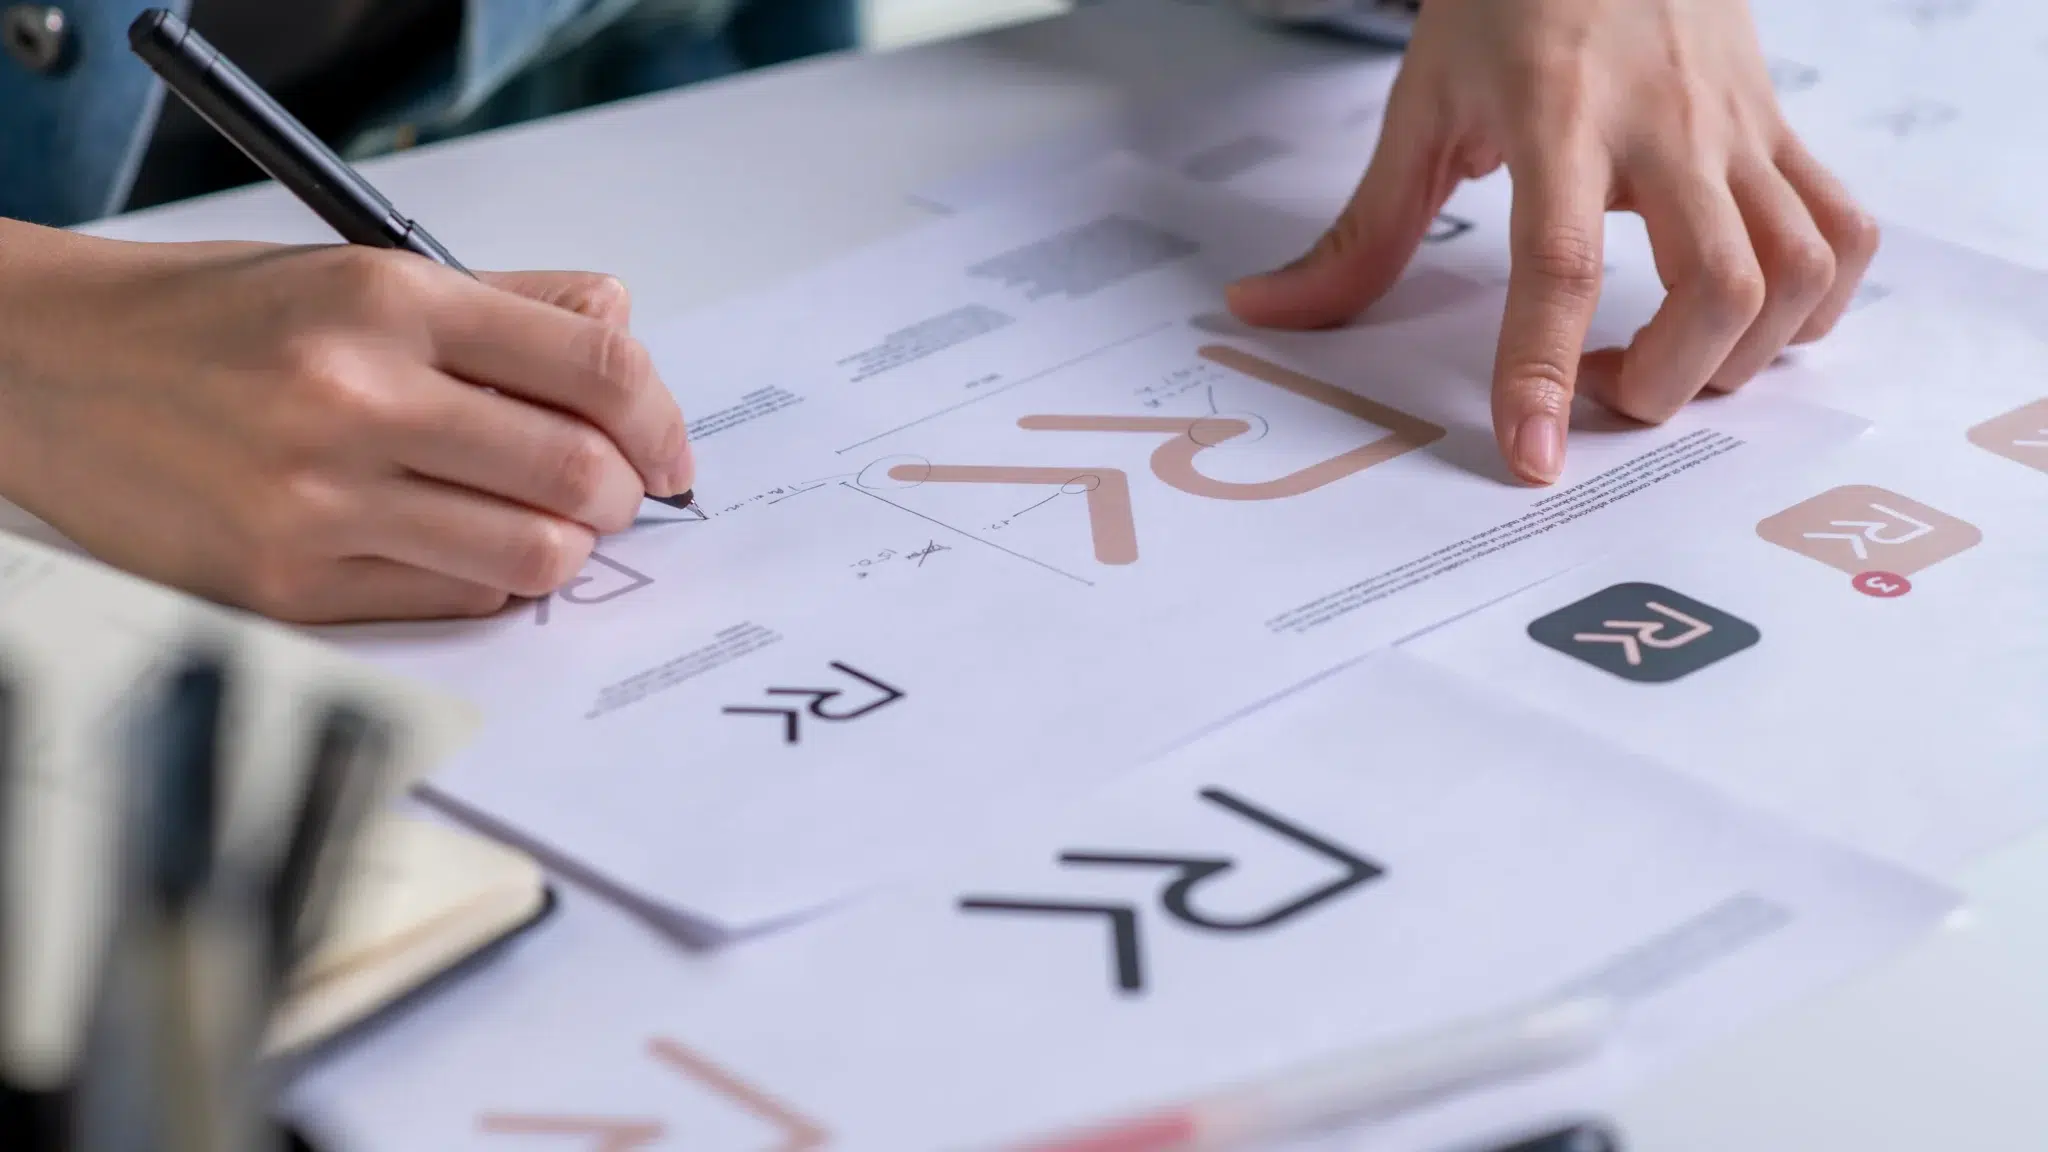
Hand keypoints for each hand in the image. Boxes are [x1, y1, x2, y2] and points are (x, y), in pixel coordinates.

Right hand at [0, 228, 692, 622]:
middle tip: (614, 492)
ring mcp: (317, 502)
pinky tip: (462, 546)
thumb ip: (512, 304)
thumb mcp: (364, 272)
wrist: (51, 370)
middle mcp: (355, 398)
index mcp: (389, 303)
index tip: (671, 450)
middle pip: (580, 474)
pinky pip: (457, 602)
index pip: (596, 370)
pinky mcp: (286, 587)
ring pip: (533, 555)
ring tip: (541, 521)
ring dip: (566, 547)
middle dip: (626, 494)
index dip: (663, 420)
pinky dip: (489, 580)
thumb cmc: (219, 321)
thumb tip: (624, 333)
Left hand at [1225, 0, 1878, 483]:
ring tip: (1671, 361)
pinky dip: (1816, 300)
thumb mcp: (1422, 106)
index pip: (1561, 264)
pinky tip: (1752, 320)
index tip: (1532, 454)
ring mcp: (1741, 125)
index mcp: (1559, 116)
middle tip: (1600, 391)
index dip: (1542, 371)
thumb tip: (1266, 310)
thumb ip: (1360, 229)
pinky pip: (1843, 228)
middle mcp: (1667, 123)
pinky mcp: (1784, 126)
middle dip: (1665, 382)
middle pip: (1717, 287)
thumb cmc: (1505, 2)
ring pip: (1798, 269)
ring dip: (1744, 354)